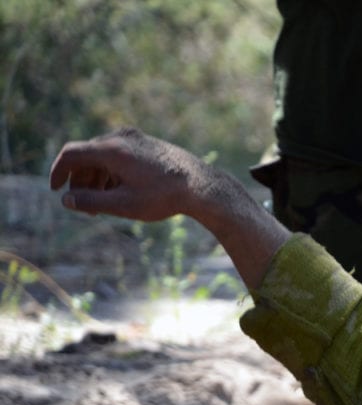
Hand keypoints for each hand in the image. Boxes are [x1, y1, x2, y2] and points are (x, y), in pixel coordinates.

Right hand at [50, 128, 207, 221]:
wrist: (203, 186)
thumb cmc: (164, 197)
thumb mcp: (123, 204)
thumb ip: (91, 201)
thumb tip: (66, 200)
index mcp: (111, 149)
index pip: (71, 154)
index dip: (58, 172)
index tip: (56, 190)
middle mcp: (121, 137)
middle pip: (87, 156)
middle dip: (80, 181)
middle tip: (83, 206)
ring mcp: (136, 138)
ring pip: (104, 156)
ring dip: (96, 178)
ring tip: (101, 204)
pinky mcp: (147, 144)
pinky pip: (120, 155)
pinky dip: (112, 172)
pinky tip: (119, 192)